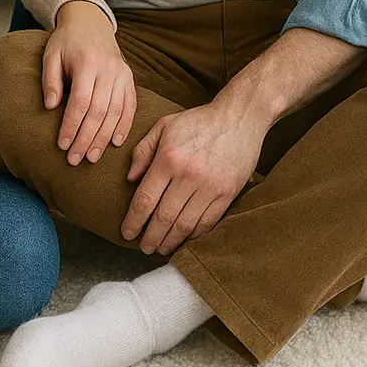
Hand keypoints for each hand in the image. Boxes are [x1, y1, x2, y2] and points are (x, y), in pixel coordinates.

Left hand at [42, 1, 135, 165]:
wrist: (90, 23)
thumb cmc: (66, 42)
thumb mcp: (51, 55)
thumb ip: (50, 81)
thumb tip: (50, 108)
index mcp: (87, 63)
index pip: (80, 102)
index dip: (71, 126)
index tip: (63, 145)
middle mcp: (108, 70)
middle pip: (99, 112)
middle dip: (86, 138)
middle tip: (75, 159)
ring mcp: (122, 75)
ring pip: (116, 113)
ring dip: (103, 138)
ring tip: (91, 157)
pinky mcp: (129, 79)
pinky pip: (130, 106)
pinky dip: (124, 126)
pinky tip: (116, 143)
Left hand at [123, 101, 268, 256]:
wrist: (239, 117)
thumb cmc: (198, 121)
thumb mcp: (164, 126)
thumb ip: (142, 151)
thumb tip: (129, 179)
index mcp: (168, 158)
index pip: (145, 200)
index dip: (133, 221)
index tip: (127, 233)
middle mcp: (188, 175)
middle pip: (163, 217)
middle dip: (150, 237)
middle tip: (143, 248)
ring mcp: (210, 186)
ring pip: (185, 225)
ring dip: (170, 242)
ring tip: (160, 248)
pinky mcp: (227, 193)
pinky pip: (208, 222)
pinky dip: (194, 235)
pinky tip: (184, 239)